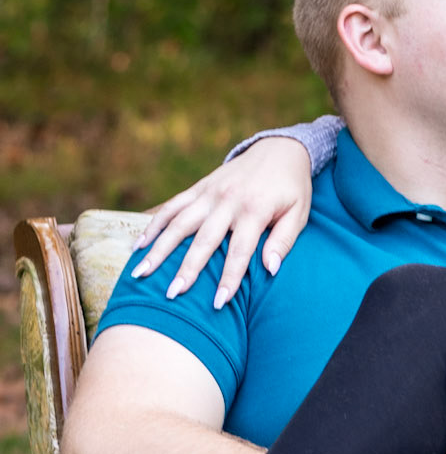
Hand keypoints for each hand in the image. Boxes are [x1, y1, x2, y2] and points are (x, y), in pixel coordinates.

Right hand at [132, 138, 313, 309]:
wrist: (279, 149)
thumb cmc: (292, 189)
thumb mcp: (298, 214)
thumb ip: (283, 241)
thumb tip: (271, 270)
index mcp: (255, 211)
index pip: (240, 252)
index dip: (229, 279)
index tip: (218, 304)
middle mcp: (228, 201)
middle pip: (203, 241)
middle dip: (186, 269)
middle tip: (171, 294)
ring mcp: (210, 193)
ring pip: (179, 223)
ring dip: (159, 248)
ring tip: (141, 272)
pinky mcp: (199, 187)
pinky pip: (172, 206)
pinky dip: (155, 224)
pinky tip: (140, 244)